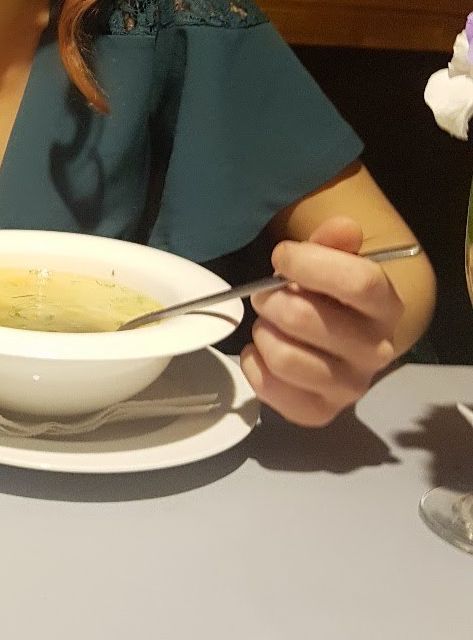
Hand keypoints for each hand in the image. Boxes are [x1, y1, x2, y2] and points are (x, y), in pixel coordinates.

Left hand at [240, 216, 403, 426]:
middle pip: (307, 319)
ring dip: (263, 333)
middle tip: (265, 295)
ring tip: (269, 325)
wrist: (339, 342)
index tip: (281, 256)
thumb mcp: (333, 261)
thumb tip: (342, 227)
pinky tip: (262, 352)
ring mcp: (350, 387)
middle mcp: (376, 351)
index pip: (358, 282)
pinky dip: (254, 364)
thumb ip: (333, 242)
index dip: (310, 263)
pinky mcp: (320, 412)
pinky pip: (270, 388)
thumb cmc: (330, 297)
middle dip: (271, 299)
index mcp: (386, 307)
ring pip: (284, 357)